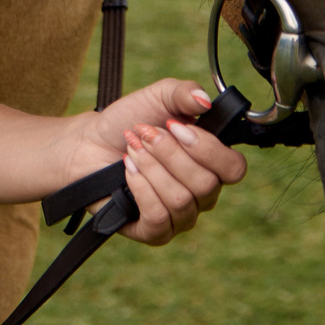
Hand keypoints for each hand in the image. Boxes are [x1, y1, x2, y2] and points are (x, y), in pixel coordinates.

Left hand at [56, 77, 246, 245]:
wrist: (90, 143)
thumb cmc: (129, 122)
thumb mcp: (157, 97)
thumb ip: (184, 92)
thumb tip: (204, 100)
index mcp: (212, 164)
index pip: (234, 169)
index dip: (207, 148)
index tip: (174, 125)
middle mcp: (202, 195)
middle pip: (205, 184)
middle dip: (168, 153)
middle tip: (144, 134)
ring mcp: (180, 216)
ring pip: (180, 200)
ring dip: (151, 168)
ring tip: (131, 150)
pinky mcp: (154, 232)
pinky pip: (158, 218)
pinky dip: (140, 188)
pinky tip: (127, 172)